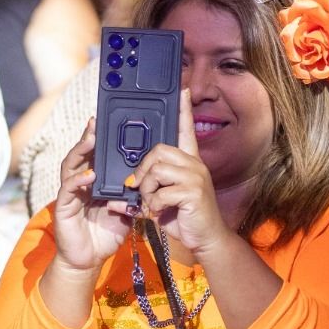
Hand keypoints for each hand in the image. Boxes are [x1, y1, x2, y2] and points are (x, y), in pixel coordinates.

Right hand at [51, 117, 132, 272]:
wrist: (88, 259)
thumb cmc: (105, 233)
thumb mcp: (125, 210)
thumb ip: (133, 194)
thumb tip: (150, 180)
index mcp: (94, 182)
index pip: (95, 156)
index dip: (99, 139)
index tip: (107, 122)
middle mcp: (80, 184)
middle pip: (81, 155)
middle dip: (88, 138)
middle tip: (96, 123)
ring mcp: (70, 194)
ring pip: (71, 167)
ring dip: (80, 152)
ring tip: (91, 140)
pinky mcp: (63, 208)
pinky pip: (69, 190)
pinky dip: (78, 181)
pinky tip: (88, 174)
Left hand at [129, 91, 236, 258]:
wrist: (207, 239)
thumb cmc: (185, 217)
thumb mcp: (164, 200)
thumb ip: (148, 190)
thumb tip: (122, 193)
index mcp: (190, 161)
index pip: (186, 129)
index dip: (183, 110)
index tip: (183, 89)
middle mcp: (195, 164)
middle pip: (159, 150)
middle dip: (143, 170)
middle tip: (140, 189)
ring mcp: (196, 177)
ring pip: (157, 170)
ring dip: (147, 190)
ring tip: (152, 204)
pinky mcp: (194, 192)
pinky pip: (162, 192)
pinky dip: (154, 205)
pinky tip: (160, 213)